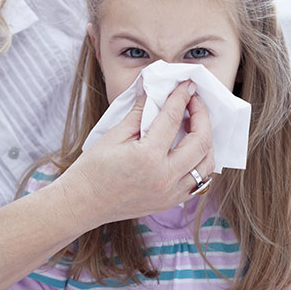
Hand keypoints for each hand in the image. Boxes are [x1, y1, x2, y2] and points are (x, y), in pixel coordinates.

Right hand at [60, 80, 213, 227]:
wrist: (83, 203)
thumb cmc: (93, 169)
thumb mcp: (114, 135)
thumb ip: (139, 111)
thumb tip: (151, 88)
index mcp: (148, 157)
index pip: (173, 119)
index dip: (181, 97)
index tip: (187, 85)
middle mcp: (165, 177)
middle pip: (200, 141)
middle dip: (202, 116)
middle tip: (194, 102)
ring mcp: (171, 193)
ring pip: (206, 164)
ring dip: (207, 140)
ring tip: (196, 125)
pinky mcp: (171, 202)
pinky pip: (199, 181)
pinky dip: (200, 162)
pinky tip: (191, 148)